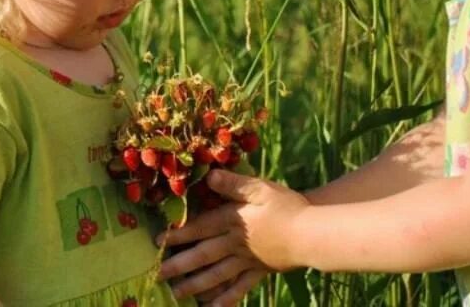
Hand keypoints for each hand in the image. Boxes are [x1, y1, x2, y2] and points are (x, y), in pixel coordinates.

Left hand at [157, 169, 308, 300]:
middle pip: (202, 256)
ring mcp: (247, 261)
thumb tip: (209, 176)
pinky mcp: (260, 272)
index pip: (199, 228)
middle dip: (179, 266)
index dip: (178, 235)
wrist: (313, 234)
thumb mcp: (260, 188)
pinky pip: (239, 289)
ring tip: (177, 294)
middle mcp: (235, 244)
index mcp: (232, 221)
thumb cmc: (287, 207)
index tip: (157, 242)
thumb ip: (234, 183)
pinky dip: (225, 300)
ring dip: (195, 286)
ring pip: (216, 276)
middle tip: (157, 275)